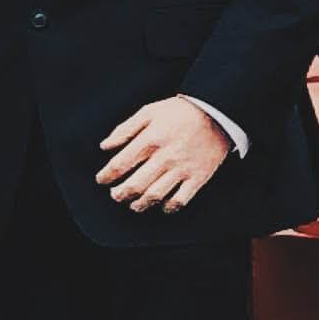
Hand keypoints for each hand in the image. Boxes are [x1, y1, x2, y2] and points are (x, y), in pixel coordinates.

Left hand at [96, 95, 234, 213]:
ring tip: (134, 203)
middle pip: (135, 185)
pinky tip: (161, 205)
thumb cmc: (180, 111)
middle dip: (120, 194)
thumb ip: (125, 129)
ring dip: (139, 204)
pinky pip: (180, 200)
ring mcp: (182, 169)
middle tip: (116, 195)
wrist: (216, 112)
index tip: (102, 179)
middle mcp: (165, 157)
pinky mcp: (198, 177)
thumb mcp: (149, 111)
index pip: (120, 165)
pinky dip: (167, 207)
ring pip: (155, 196)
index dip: (106, 176)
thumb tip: (105, 146)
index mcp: (150, 140)